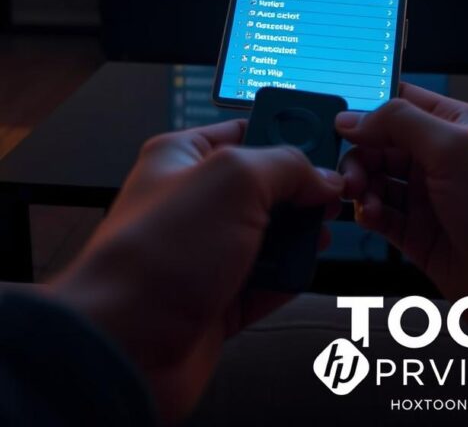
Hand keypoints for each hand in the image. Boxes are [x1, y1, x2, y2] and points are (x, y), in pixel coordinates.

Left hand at [50, 120, 342, 422]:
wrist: (125, 347)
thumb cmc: (158, 254)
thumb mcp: (234, 181)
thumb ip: (286, 166)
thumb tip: (321, 175)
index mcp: (183, 157)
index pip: (246, 131)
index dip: (287, 133)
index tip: (326, 141)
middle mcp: (192, 202)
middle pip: (264, 186)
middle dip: (300, 192)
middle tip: (331, 197)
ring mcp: (204, 253)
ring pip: (268, 235)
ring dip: (298, 238)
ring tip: (320, 238)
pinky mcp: (215, 301)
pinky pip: (264, 283)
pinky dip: (286, 280)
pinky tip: (301, 273)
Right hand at [336, 83, 467, 351]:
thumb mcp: (455, 149)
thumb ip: (400, 123)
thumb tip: (353, 116)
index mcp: (453, 125)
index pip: (398, 101)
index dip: (366, 108)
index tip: (338, 121)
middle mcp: (438, 159)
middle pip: (378, 143)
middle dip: (357, 153)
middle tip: (351, 172)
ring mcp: (428, 199)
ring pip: (375, 180)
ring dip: (360, 185)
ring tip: (360, 197)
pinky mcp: (419, 237)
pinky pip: (380, 216)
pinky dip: (368, 214)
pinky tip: (369, 217)